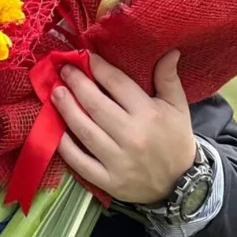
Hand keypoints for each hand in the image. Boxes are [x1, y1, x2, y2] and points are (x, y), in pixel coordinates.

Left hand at [51, 50, 196, 205]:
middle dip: (76, 84)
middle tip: (63, 71)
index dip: (98, 68)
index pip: (118, 84)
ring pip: (85, 131)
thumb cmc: (175, 140)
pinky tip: (55, 130)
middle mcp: (133, 136)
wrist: (182, 185)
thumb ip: (168, 79)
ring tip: (55, 93)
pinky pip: (80, 162)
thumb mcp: (178, 108)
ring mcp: (119, 161)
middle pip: (96, 105)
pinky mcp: (109, 181)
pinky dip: (65, 147)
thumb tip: (169, 51)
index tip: (84, 56)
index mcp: (150, 114)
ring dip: (66, 110)